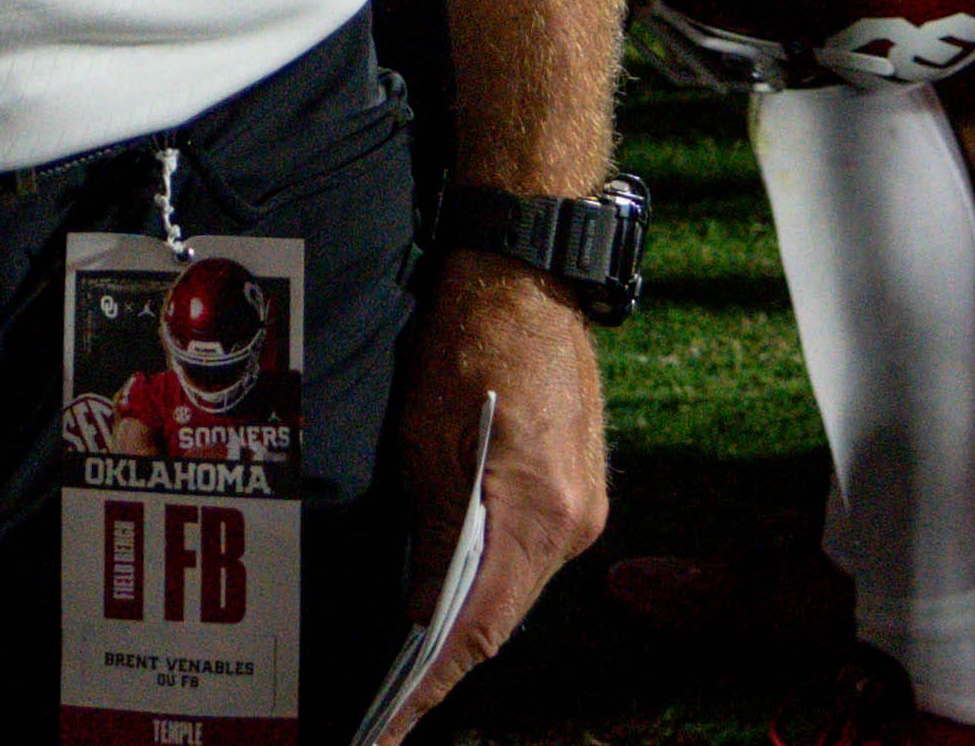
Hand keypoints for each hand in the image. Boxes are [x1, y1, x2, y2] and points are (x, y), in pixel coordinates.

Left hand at [380, 253, 608, 730]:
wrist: (529, 274)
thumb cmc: (470, 341)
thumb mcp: (425, 440)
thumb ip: (431, 535)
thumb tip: (421, 613)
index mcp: (535, 513)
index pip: (477, 629)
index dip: (429, 687)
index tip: (388, 730)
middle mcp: (574, 522)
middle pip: (502, 619)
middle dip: (444, 663)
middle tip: (389, 706)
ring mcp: (585, 507)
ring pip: (518, 590)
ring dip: (468, 620)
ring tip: (411, 663)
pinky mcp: (582, 487)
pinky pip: (532, 556)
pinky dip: (492, 581)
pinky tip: (453, 593)